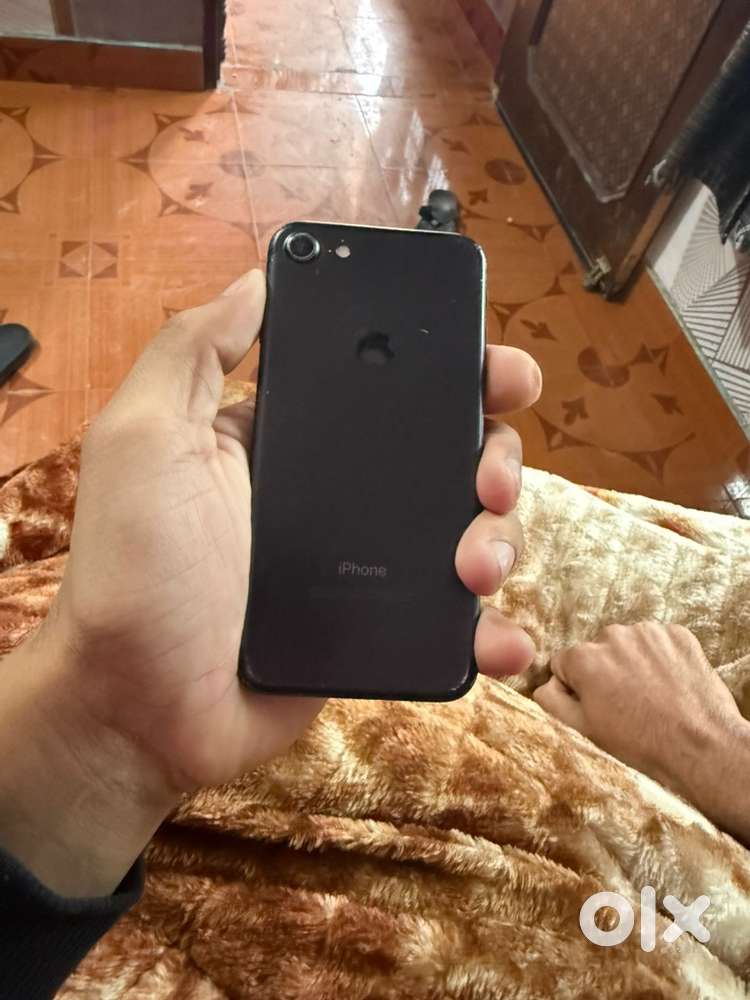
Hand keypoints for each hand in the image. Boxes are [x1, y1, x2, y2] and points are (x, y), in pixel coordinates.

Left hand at [0, 270, 540, 895]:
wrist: (143, 705)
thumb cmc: (134, 569)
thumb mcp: (144, 438)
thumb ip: (194, 353)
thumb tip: (255, 282)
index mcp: (295, 441)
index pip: (391, 387)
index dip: (454, 372)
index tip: (495, 372)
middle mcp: (341, 495)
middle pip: (450, 456)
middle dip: (496, 456)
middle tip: (490, 479)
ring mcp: (368, 567)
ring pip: (468, 534)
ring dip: (499, 540)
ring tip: (476, 568)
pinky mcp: (381, 633)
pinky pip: (454, 626)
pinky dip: (492, 631)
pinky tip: (498, 640)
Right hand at [534, 623, 749, 842]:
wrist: (701, 749)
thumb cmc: (640, 745)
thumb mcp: (581, 731)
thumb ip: (550, 700)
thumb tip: (545, 683)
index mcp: (584, 658)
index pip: (565, 664)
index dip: (577, 688)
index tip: (597, 707)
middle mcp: (613, 635)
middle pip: (597, 651)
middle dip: (606, 672)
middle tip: (625, 705)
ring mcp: (649, 633)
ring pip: (628, 645)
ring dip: (633, 664)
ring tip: (650, 697)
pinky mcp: (679, 635)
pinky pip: (658, 642)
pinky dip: (661, 659)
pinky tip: (669, 686)